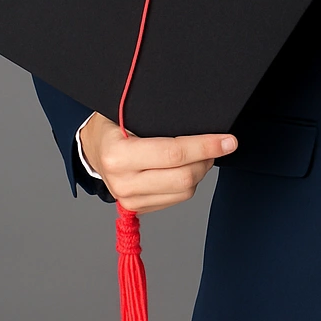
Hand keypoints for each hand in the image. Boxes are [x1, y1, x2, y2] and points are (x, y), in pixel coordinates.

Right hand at [78, 111, 237, 214]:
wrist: (92, 147)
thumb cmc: (114, 124)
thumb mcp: (129, 111)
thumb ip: (159, 117)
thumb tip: (203, 118)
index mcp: (117, 155)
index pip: (173, 154)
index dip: (205, 147)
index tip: (228, 141)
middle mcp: (122, 182)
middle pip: (183, 178)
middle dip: (207, 159)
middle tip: (218, 144)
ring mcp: (128, 199)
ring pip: (184, 191)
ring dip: (200, 171)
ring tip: (201, 154)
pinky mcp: (136, 208)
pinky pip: (176, 199)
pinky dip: (189, 183)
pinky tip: (186, 167)